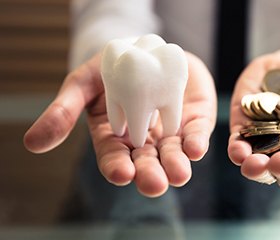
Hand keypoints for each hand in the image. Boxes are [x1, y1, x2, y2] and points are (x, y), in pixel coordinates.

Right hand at [24, 52, 216, 196]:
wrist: (146, 48)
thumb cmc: (111, 68)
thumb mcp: (82, 84)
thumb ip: (63, 111)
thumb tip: (33, 143)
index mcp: (115, 137)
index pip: (114, 158)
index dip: (116, 167)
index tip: (121, 174)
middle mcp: (144, 141)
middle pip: (146, 164)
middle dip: (150, 175)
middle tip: (154, 185)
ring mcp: (170, 131)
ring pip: (173, 154)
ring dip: (176, 165)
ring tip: (179, 174)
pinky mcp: (192, 119)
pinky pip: (195, 133)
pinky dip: (196, 142)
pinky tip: (196, 149)